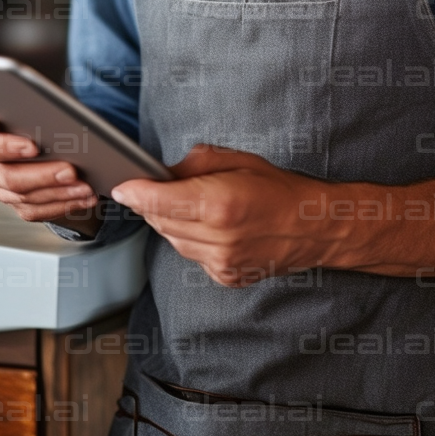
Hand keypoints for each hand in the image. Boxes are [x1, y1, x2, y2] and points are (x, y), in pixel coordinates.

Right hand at [0, 95, 97, 226]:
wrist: (35, 141)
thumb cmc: (17, 112)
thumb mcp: (3, 98)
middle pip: (3, 173)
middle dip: (35, 169)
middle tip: (66, 166)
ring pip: (24, 194)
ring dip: (56, 188)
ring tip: (82, 179)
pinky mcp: (17, 204)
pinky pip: (38, 210)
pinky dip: (65, 203)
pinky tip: (87, 194)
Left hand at [111, 144, 322, 285]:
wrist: (312, 225)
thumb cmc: (277, 187)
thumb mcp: (236, 159)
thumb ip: (194, 164)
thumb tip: (163, 173)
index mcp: (219, 203)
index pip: (159, 201)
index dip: (135, 193)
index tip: (122, 187)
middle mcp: (218, 237)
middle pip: (161, 222)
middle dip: (153, 204)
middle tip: (156, 187)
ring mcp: (221, 262)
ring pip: (173, 241)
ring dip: (171, 222)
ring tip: (192, 204)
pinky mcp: (225, 276)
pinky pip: (191, 255)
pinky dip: (190, 239)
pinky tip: (209, 226)